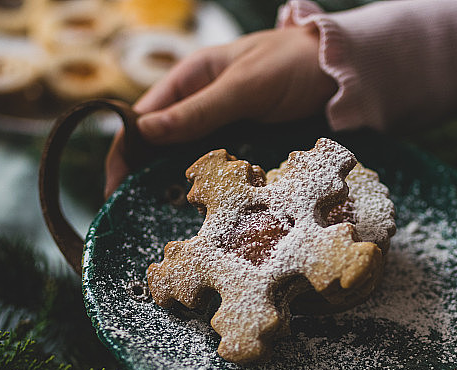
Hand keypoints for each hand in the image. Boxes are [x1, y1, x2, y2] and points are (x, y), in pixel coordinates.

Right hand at [105, 26, 337, 196]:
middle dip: (143, 176)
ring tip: (160, 218)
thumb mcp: (245, 86)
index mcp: (190, 78)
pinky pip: (216, 167)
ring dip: (173, 184)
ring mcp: (222, 125)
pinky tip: (200, 208)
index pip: (142, 118)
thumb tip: (146, 132)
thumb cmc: (293, 64)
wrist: (341, 70)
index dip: (123, 151)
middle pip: (159, 143)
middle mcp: (200, 103)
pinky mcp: (244, 143)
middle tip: (134, 213)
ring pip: (185, 159)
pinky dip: (205, 185)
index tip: (114, 188)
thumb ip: (200, 111)